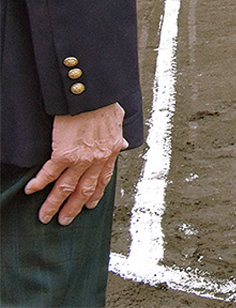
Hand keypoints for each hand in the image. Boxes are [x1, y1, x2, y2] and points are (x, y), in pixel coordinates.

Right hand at [25, 103, 126, 224]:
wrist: (94, 97)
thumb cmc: (105, 104)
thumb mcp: (118, 121)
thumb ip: (117, 136)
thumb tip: (122, 142)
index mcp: (110, 152)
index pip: (102, 180)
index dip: (96, 195)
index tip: (89, 206)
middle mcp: (96, 160)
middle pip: (83, 191)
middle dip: (73, 208)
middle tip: (64, 221)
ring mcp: (80, 159)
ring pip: (65, 188)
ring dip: (54, 204)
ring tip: (45, 215)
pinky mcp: (63, 154)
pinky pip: (49, 174)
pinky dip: (39, 184)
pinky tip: (31, 190)